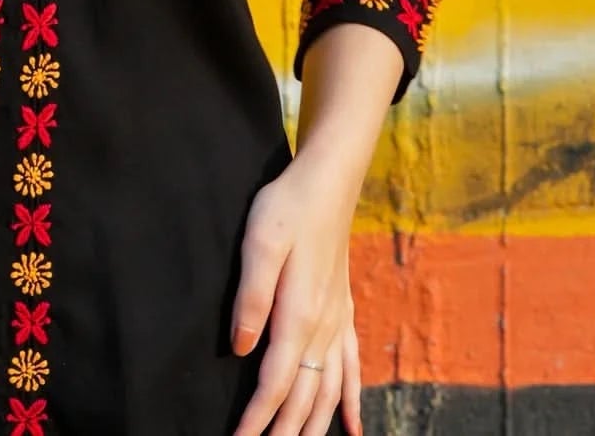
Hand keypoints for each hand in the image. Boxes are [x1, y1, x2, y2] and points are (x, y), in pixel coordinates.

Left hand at [228, 157, 363, 435]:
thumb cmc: (287, 207)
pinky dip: (351, 402)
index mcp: (299, 314)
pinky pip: (352, 369)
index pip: (276, 382)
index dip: (258, 418)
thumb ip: (251, 297)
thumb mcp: (259, 242)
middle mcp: (323, 328)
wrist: (327, 183)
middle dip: (285, 432)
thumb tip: (241, 349)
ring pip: (329, 391)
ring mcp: (337, 323)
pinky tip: (353, 429)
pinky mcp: (343, 312)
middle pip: (304, 396)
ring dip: (314, 426)